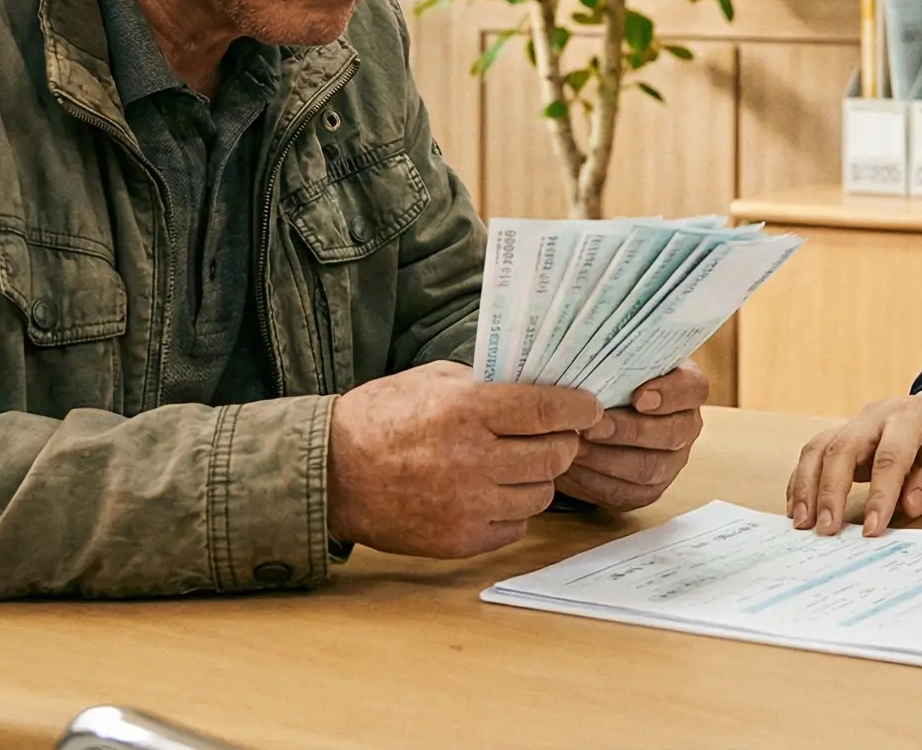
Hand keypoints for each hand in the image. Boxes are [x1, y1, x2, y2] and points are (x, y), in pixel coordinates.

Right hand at [326, 361, 598, 558]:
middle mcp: (472, 460)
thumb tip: (541, 389)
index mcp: (466, 411)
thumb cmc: (382, 418)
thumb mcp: (434, 381)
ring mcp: (467, 505)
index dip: (578, 408)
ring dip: (537, 478)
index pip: (548, 410)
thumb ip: (488, 386)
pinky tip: (491, 492)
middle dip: (562, 443)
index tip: (588, 408)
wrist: (332, 474)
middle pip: (555, 456)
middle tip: (554, 436)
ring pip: (541, 494)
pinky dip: (512, 508)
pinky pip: (516, 525)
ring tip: (514, 464)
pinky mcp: (460, 540)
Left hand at [558, 360, 709, 510]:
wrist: (600, 413)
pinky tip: (571, 467)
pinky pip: (626, 493)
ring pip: (648, 469)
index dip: (670, 394)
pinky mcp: (647, 491)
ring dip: (606, 460)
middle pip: (672, 434)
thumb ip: (614, 358)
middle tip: (592, 427)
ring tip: (574, 448)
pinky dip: (595, 482)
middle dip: (628, 431)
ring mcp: (670, 462)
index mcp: (687, 389)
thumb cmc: (610, 379)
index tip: (640, 397)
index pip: (693, 388)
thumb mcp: (617, 361)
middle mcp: (685, 427)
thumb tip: (587, 353)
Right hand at [785, 382, 921, 536]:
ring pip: (820, 448)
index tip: (872, 530)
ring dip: (807, 486)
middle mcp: (875, 416)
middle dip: (830, 491)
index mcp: (910, 417)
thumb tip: (909, 507)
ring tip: (802, 523)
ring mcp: (856, 423)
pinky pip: (815, 453)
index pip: (889, 458)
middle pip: (843, 448)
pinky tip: (797, 509)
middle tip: (825, 530)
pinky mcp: (845, 435)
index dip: (879, 495)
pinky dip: (802, 480)